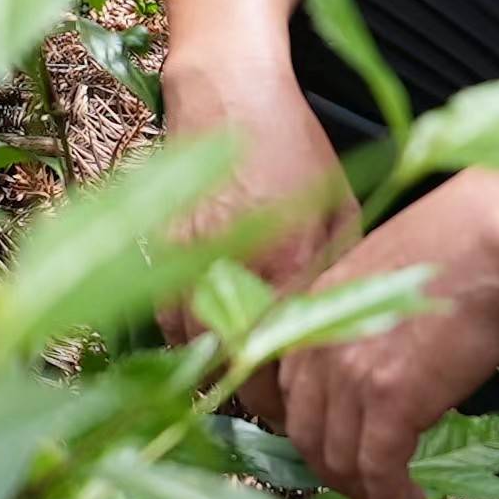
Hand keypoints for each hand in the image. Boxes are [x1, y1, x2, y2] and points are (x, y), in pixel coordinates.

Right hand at [157, 48, 362, 418]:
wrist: (226, 91)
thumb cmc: (291, 145)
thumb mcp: (339, 208)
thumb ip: (337, 274)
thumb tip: (341, 329)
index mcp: (288, 262)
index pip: (289, 358)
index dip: (296, 395)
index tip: (306, 406)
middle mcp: (233, 268)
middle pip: (239, 365)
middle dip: (259, 391)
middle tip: (280, 403)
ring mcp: (187, 261)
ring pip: (197, 350)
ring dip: (221, 369)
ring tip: (245, 376)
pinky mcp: (158, 251)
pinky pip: (168, 319)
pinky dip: (189, 340)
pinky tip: (210, 341)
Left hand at [274, 181, 498, 498]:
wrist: (489, 240)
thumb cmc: (455, 248)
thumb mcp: (382, 281)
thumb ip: (363, 324)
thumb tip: (384, 364)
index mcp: (309, 314)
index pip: (291, 392)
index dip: (312, 432)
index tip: (335, 453)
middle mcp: (313, 345)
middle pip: (305, 433)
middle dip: (332, 471)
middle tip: (362, 492)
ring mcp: (347, 375)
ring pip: (338, 459)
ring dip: (363, 494)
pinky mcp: (389, 401)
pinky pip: (378, 470)